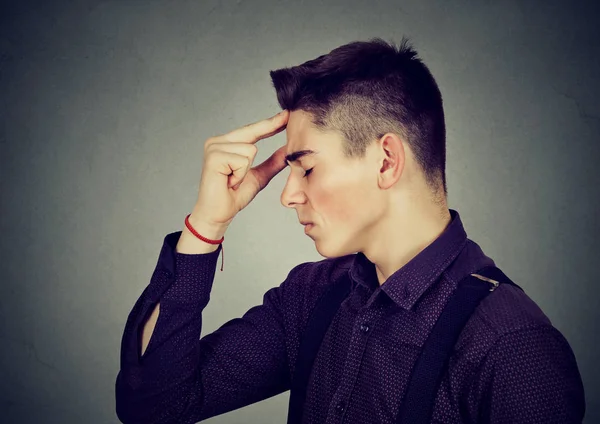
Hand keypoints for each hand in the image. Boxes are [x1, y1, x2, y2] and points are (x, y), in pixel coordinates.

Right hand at [192, 110, 289, 228]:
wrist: (219, 214)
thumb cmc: (234, 195)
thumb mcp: (259, 175)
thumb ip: (273, 162)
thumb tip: (288, 150)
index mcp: (227, 143)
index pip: (253, 130)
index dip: (270, 123)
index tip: (287, 114)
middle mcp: (217, 141)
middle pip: (252, 136)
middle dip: (252, 157)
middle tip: (237, 177)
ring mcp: (214, 147)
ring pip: (250, 149)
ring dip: (245, 171)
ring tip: (232, 181)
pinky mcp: (214, 156)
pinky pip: (242, 160)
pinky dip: (240, 175)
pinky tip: (228, 182)